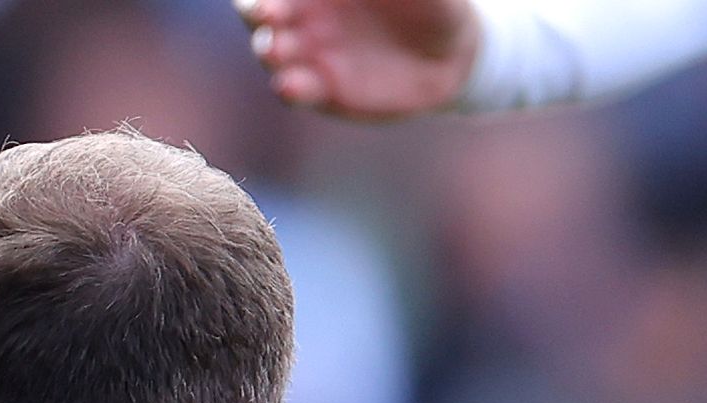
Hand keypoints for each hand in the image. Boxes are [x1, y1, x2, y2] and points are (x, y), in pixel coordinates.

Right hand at [241, 0, 478, 119]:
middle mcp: (301, 11)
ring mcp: (307, 51)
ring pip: (268, 47)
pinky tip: (292, 84)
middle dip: (255, 6)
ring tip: (277, 46)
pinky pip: (292, 88)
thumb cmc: (429, 2)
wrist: (451, 56)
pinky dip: (288, 86)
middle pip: (256, 6)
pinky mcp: (320, 90)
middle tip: (268, 9)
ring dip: (267, 46)